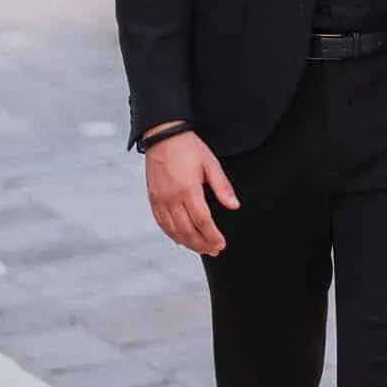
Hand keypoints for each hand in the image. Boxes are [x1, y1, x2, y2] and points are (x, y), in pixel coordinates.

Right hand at [145, 131, 238, 256]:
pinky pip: (161, 223)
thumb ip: (222, 187)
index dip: (212, 236)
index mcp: (188, 189)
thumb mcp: (211, 163)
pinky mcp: (153, 199)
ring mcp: (160, 200)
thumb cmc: (189, 148)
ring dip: (188, 243)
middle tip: (214, 250)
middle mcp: (171, 198)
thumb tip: (234, 206)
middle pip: (187, 231)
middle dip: (201, 244)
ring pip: (173, 230)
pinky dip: (172, 234)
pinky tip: (181, 238)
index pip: (202, 221)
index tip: (221, 244)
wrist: (163, 136)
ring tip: (201, 248)